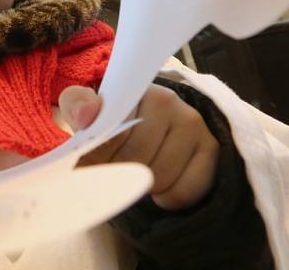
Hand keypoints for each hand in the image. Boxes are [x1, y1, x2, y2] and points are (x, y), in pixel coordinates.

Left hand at [59, 84, 218, 210]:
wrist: (154, 123)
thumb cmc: (116, 118)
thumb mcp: (88, 107)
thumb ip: (77, 105)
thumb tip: (85, 116)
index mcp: (134, 90)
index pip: (113, 134)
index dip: (97, 158)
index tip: (88, 165)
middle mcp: (169, 100)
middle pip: (135, 159)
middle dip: (118, 174)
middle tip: (113, 172)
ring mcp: (193, 124)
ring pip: (159, 178)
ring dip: (142, 187)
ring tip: (136, 174)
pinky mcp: (211, 149)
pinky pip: (185, 191)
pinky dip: (168, 199)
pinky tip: (160, 186)